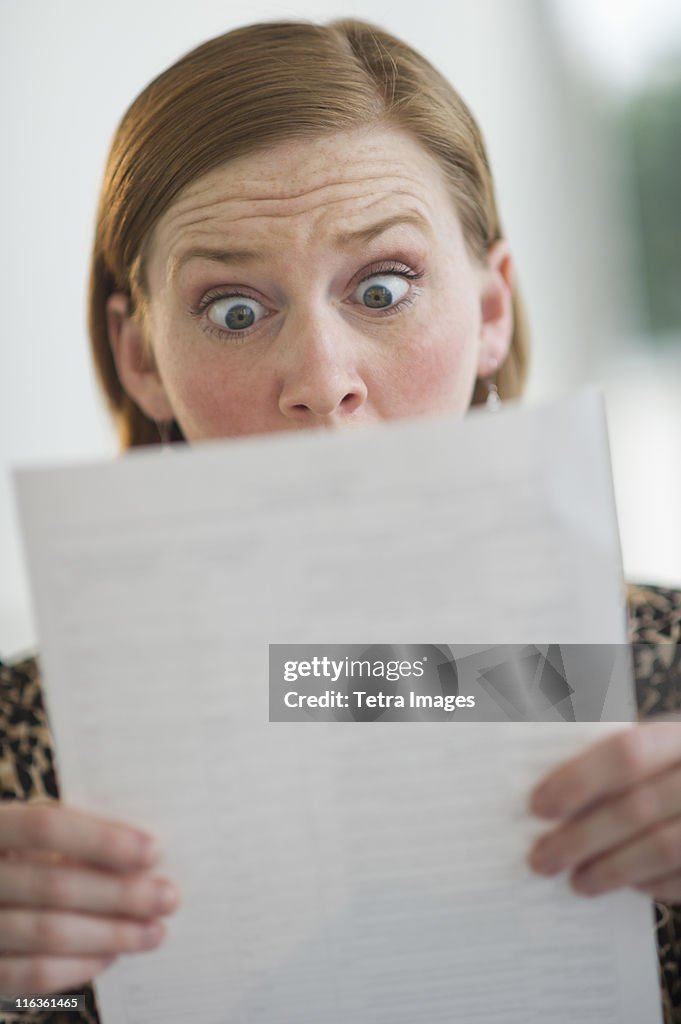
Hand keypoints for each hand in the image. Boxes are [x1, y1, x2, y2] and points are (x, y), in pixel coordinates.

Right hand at [0, 802, 179, 995]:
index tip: (154, 850)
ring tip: (154, 931)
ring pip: (48, 933)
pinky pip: (32, 975)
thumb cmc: (21, 855)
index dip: (101, 840)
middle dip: (121, 893)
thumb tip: (144, 854)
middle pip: (54, 886)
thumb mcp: (31, 833)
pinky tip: (112, 955)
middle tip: (169, 897)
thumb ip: (73, 837)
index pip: (46, 827)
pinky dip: (79, 966)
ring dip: (111, 934)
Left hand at [527, 721, 680, 901]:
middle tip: (541, 859)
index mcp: (680, 736)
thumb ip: (611, 760)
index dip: (578, 780)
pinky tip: (625, 885)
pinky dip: (651, 885)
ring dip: (611, 870)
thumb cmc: (673, 764)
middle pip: (637, 808)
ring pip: (662, 848)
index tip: (538, 807)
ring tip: (577, 881)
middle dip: (581, 838)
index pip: (627, 753)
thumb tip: (545, 795)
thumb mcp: (657, 745)